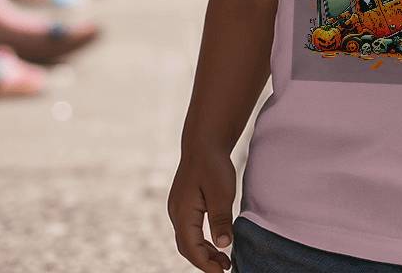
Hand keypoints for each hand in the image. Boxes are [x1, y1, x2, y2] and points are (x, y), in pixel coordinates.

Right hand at [168, 146, 236, 271]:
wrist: (204, 142)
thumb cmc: (213, 164)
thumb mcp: (221, 192)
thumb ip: (220, 219)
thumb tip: (223, 246)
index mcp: (182, 212)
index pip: (191, 248)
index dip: (206, 264)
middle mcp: (176, 213)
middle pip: (187, 247)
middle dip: (204, 261)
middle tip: (225, 269)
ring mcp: (178, 208)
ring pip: (187, 239)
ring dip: (203, 251)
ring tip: (224, 260)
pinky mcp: (184, 204)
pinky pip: (189, 229)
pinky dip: (201, 240)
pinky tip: (215, 241)